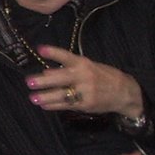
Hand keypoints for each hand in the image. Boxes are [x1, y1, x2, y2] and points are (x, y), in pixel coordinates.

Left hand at [28, 45, 144, 119]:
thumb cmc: (103, 76)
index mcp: (84, 63)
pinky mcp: (86, 104)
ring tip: (33, 98)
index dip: (53, 53)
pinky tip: (44, 106)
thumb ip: (68, 69)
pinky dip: (54, 106)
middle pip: (61, 78)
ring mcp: (85, 92)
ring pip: (62, 95)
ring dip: (46, 97)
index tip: (40, 49)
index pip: (66, 56)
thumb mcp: (88, 67)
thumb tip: (47, 71)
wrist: (124, 92)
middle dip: (44, 81)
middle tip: (29, 82)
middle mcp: (84, 76)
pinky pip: (67, 105)